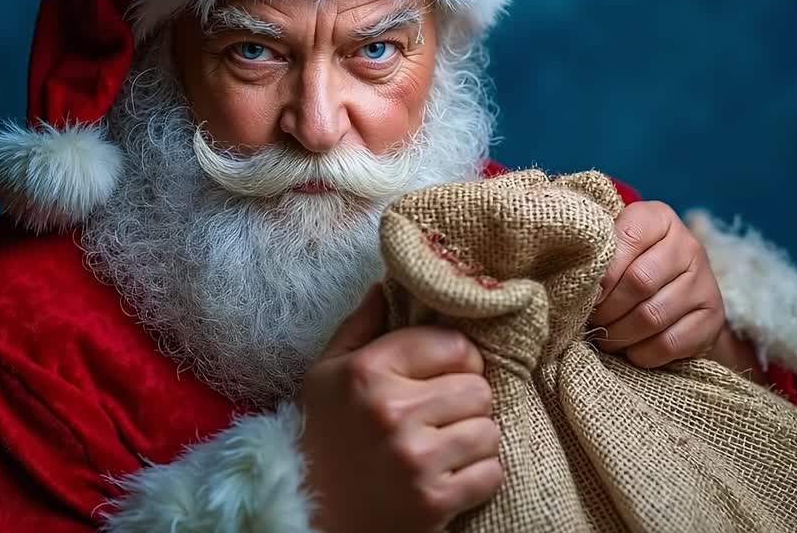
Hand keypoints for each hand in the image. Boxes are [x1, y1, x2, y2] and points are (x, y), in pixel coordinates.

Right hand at [299, 286, 502, 532]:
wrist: (305, 513)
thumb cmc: (319, 437)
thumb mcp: (325, 374)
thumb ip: (360, 327)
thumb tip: (386, 286)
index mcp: (369, 371)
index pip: (454, 345)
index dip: (459, 360)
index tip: (447, 375)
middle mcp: (393, 412)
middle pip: (478, 389)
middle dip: (467, 401)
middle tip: (445, 415)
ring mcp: (415, 459)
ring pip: (489, 431)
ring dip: (475, 439)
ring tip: (447, 445)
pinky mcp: (433, 501)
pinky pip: (491, 473)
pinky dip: (479, 476)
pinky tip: (450, 474)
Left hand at [589, 201, 725, 368]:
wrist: (680, 294)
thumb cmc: (633, 266)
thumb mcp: (617, 247)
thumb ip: (599, 253)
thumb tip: (573, 279)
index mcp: (659, 219)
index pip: (627, 238)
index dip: (602, 272)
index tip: (587, 292)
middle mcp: (688, 246)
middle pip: (639, 281)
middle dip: (608, 308)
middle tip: (594, 319)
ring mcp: (705, 283)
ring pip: (652, 316)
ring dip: (621, 334)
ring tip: (607, 336)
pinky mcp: (711, 318)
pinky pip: (669, 343)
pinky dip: (642, 353)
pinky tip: (632, 349)